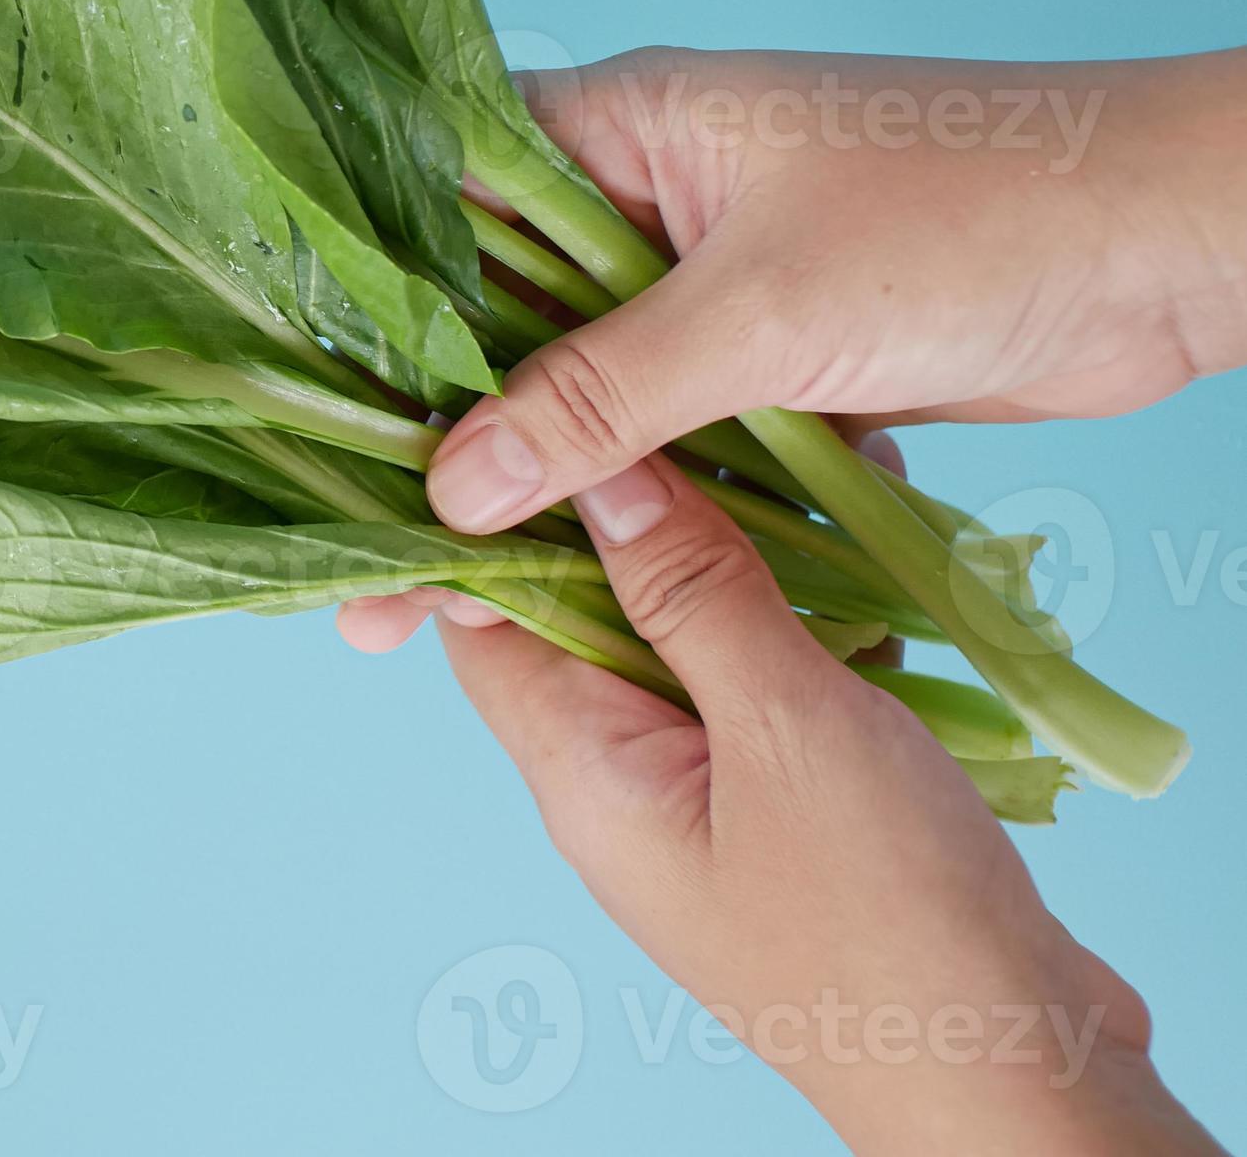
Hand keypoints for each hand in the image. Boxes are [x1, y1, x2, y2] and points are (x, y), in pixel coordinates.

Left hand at [407, 450, 1218, 1152]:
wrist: (1008, 1079)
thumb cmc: (888, 925)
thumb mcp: (785, 727)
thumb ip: (691, 594)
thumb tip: (596, 476)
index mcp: (578, 767)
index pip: (481, 613)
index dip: (492, 513)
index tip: (532, 410)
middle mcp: (617, 783)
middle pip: (581, 613)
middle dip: (630, 515)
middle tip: (691, 416)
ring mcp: (700, 801)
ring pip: (678, 642)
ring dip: (726, 564)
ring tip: (785, 471)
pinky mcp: (783, 813)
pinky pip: (755, 688)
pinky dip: (792, 624)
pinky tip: (853, 576)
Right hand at [427, 45, 1246, 541]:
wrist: (1172, 247)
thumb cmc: (976, 215)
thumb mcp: (760, 314)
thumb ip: (597, 401)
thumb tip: (451, 489)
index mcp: (620, 127)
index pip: (445, 204)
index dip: (373, 310)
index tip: (312, 416)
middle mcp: (643, 197)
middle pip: (500, 315)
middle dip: (443, 428)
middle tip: (369, 550)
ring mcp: (708, 279)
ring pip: (582, 385)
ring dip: (539, 478)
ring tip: (449, 589)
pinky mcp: (770, 356)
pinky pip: (666, 429)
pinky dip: (635, 493)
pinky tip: (572, 572)